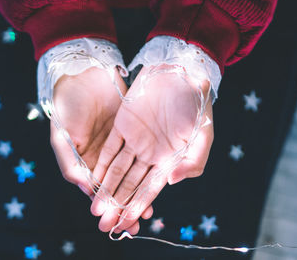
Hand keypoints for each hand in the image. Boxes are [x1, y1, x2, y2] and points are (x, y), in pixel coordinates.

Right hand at [49, 66, 152, 233]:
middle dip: (124, 206)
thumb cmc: (66, 105)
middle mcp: (102, 156)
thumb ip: (69, 164)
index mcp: (83, 161)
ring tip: (147, 212)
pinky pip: (140, 153)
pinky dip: (145, 169)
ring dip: (137, 193)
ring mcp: (118, 143)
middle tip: (134, 225)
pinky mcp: (130, 130)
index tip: (116, 223)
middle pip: (116, 186)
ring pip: (130, 173)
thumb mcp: (61, 136)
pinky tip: (155, 182)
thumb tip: (87, 189)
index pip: (97, 190)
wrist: (83, 73)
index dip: (107, 206)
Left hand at [90, 64, 213, 233]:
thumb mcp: (204, 136)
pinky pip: (109, 148)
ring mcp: (135, 140)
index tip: (125, 224)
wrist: (181, 71)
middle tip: (103, 224)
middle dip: (117, 205)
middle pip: (130, 184)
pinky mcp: (122, 124)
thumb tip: (170, 183)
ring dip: (105, 189)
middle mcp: (149, 154)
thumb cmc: (197, 104)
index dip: (137, 207)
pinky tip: (92, 179)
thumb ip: (192, 163)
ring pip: (116, 170)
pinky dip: (100, 164)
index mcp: (168, 160)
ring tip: (95, 207)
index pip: (150, 189)